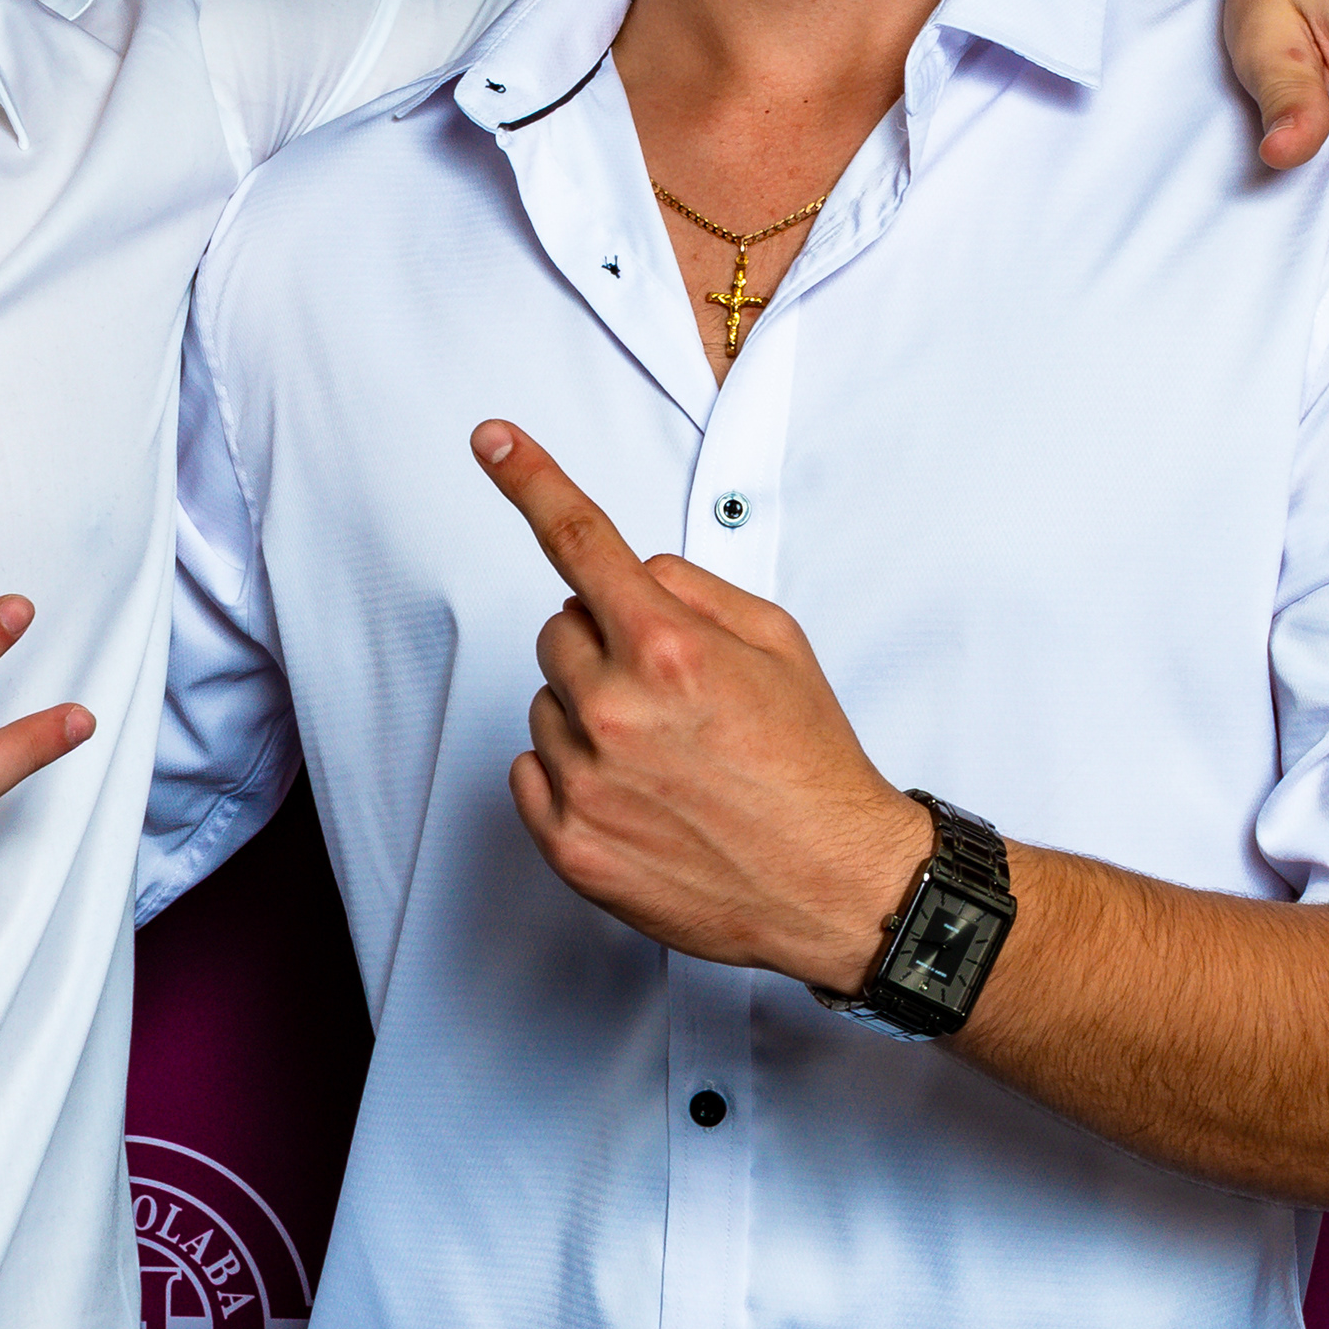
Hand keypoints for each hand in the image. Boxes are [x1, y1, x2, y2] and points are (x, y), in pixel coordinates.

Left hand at [474, 422, 924, 989]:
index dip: (530, 479)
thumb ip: (694, 591)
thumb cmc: (811, 765)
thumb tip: (630, 573)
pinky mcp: (569, 843)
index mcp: (668, 649)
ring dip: (588, 713)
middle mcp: (616, 710)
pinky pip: (530, 770)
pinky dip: (572, 773)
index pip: (578, 541)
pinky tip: (636, 795)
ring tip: (665, 756)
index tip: (491, 440)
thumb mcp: (780, 644)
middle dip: (602, 643)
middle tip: (666, 690)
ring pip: (543, 702)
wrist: (836, 888)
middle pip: (557, 629)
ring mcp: (586, 782)